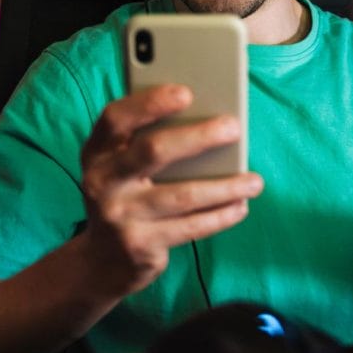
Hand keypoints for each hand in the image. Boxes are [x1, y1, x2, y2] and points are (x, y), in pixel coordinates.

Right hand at [78, 84, 262, 295]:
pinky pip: (190, 227)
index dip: (149, 103)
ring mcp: (119, 215)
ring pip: (182, 195)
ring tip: (255, 181)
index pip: (116, 118)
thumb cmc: (127, 195)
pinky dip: (220, 216)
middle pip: (152, 151)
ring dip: (225, 186)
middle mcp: (101, 181)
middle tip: (233, 128)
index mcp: (97, 151)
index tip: (186, 93)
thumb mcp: (123, 166)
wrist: (104, 260)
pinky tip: (240, 206)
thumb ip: (148, 141)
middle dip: (198, 137)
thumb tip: (208, 116)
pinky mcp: (140, 244)